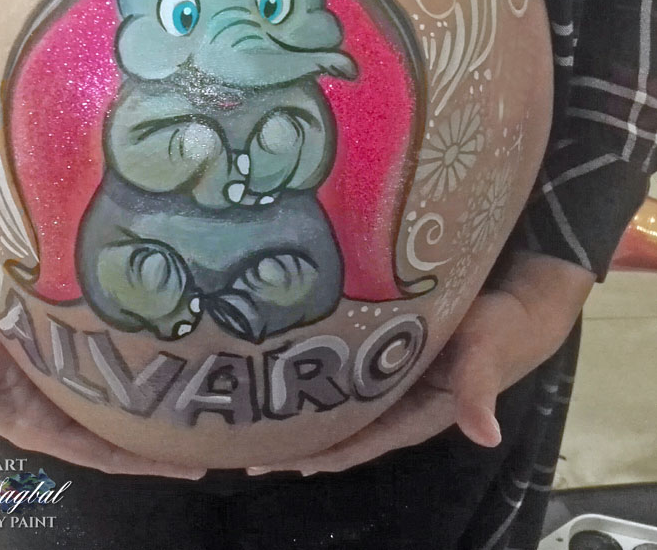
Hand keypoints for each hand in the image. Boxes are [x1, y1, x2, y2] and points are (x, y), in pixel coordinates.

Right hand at [0, 281, 205, 478]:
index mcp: (35, 420)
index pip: (102, 451)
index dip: (146, 461)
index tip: (195, 461)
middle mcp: (55, 403)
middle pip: (120, 428)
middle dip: (163, 434)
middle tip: (217, 426)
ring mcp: (63, 374)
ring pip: (119, 397)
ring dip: (155, 399)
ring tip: (205, 394)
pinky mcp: (64, 344)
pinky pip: (109, 362)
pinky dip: (137, 365)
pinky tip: (169, 351)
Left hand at [247, 251, 594, 475]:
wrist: (521, 302)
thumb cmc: (501, 329)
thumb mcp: (487, 354)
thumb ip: (480, 389)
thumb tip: (485, 435)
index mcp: (417, 414)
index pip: (357, 444)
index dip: (315, 455)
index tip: (266, 461)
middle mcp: (400, 402)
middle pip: (340, 430)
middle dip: (296, 440)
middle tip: (243, 441)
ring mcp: (394, 378)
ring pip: (341, 404)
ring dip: (306, 411)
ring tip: (256, 411)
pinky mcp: (392, 353)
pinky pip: (350, 373)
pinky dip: (322, 378)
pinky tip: (292, 367)